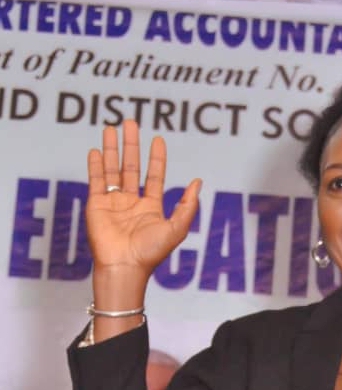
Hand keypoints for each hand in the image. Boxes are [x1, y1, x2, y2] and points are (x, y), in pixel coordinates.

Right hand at [86, 119, 200, 288]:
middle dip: (131, 145)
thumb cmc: (151, 252)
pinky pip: (95, 181)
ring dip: (112, 149)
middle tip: (131, 122)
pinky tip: (97, 150)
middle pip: (131, 167)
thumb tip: (198, 182)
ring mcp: (113, 203)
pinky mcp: (96, 205)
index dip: (157, 158)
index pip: (154, 176)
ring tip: (112, 127)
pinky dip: (96, 165)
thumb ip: (187, 205)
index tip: (158, 139)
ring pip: (112, 169)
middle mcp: (132, 203)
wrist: (125, 266)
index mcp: (151, 207)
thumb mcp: (176, 228)